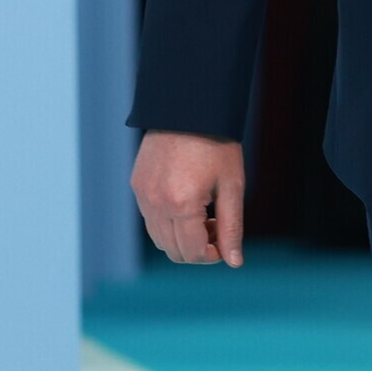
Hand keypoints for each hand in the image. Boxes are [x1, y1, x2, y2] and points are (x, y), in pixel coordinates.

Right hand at [131, 129, 245, 265]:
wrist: (189, 108)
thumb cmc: (217, 145)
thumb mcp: (232, 186)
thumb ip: (231, 227)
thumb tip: (234, 262)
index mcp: (182, 205)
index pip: (192, 253)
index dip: (212, 255)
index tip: (225, 240)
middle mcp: (156, 204)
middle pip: (173, 251)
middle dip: (198, 248)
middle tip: (217, 224)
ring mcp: (142, 195)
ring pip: (159, 239)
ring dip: (181, 237)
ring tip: (204, 213)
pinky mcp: (136, 185)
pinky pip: (150, 219)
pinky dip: (168, 222)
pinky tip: (188, 202)